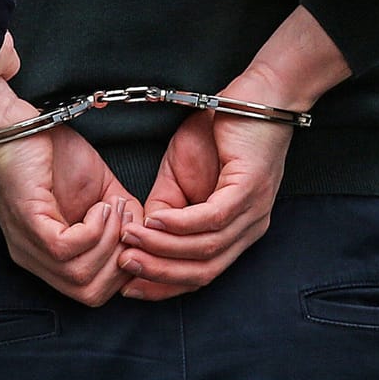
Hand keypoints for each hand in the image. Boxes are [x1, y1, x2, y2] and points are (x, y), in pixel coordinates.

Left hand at [0, 44, 140, 306]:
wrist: (12, 124)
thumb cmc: (50, 154)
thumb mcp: (98, 190)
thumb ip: (121, 215)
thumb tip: (146, 232)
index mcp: (51, 258)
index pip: (94, 292)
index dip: (125, 270)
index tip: (138, 234)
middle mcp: (36, 261)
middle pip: (91, 294)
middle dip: (122, 261)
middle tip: (128, 222)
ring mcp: (29, 246)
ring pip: (81, 277)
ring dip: (110, 242)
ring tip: (114, 208)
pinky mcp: (28, 225)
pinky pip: (67, 249)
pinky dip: (94, 230)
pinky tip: (98, 205)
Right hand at [116, 7, 350, 300]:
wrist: (256, 93)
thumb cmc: (219, 132)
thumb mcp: (181, 176)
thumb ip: (166, 208)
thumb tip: (142, 236)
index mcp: (235, 232)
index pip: (199, 275)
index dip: (162, 285)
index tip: (126, 286)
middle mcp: (249, 230)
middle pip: (203, 273)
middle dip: (159, 276)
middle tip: (122, 269)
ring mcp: (253, 212)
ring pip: (205, 250)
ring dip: (162, 250)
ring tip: (130, 242)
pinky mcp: (251, 189)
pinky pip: (212, 218)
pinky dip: (180, 225)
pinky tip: (154, 221)